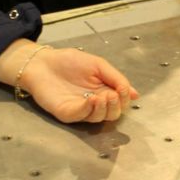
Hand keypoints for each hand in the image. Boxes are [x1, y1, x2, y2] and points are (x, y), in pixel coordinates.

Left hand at [17, 46, 139, 123]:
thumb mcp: (98, 65)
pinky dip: (89, 109)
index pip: (120, 102)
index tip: (123, 89)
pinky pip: (81, 116)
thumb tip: (135, 94)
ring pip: (99, 118)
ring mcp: (80, 110)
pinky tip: (92, 99)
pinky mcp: (67, 113)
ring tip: (102, 96)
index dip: (125, 98)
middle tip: (113, 95)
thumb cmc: (69, 61)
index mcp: (103, 91)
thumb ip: (116, 78)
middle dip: (116, 106)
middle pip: (112, 114)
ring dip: (104, 108)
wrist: (43, 61)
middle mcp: (94, 103)